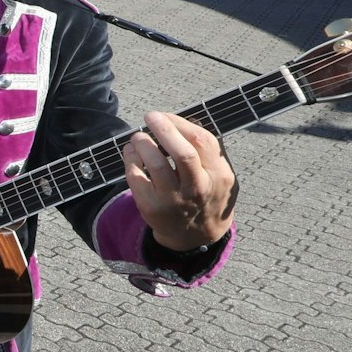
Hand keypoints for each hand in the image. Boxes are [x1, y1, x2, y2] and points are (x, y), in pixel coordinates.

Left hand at [122, 111, 236, 251]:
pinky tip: (130, 153)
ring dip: (143, 145)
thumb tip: (180, 121)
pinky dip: (130, 161)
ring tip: (137, 137)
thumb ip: (208, 152)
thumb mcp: (220, 175)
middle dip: (164, 130)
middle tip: (150, 117)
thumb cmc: (207, 194)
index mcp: (218, 174)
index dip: (180, 124)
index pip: (202, 142)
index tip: (164, 115)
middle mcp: (198, 188)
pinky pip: (136, 179)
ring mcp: (174, 200)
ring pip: (157, 166)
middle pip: (183, 154)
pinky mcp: (152, 208)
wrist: (197, 236)